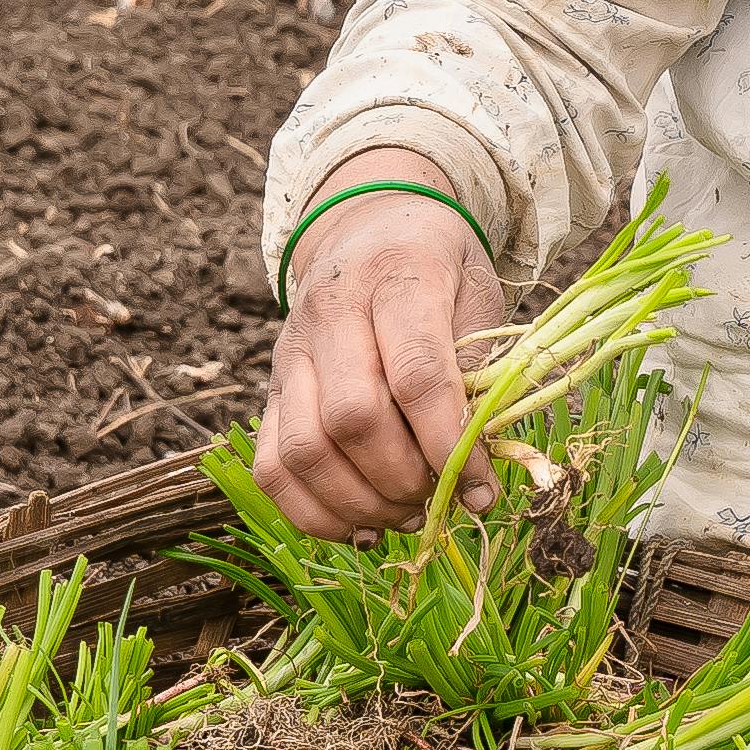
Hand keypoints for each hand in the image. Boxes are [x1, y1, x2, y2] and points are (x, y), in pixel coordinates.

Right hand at [255, 157, 506, 538]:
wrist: (371, 226)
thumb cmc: (439, 268)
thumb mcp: (479, 295)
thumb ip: (482, 370)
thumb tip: (482, 460)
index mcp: (396, 276)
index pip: (416, 375)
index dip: (449, 443)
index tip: (482, 488)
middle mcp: (330, 312)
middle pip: (352, 419)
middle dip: (403, 478)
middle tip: (439, 496)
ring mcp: (289, 353)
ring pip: (304, 450)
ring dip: (360, 503)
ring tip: (405, 515)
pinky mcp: (267, 389)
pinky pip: (271, 467)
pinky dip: (314, 512)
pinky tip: (361, 523)